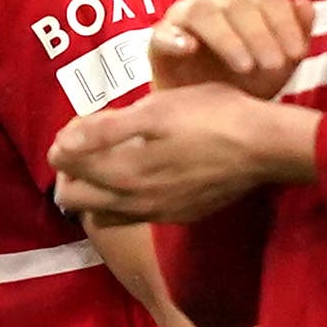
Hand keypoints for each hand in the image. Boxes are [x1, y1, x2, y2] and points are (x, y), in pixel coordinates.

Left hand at [50, 83, 317, 223]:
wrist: (267, 146)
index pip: (66, 172)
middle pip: (78, 199)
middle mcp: (136, 204)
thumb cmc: (210, 117)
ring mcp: (161, 213)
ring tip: (110, 158)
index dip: (64, 144)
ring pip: (106, 211)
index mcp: (124, 175)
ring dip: (97, 188)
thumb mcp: (153, 112)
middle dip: (72, 171)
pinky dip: (125, 197)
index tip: (81, 123)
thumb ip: (102, 132)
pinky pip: (136, 214)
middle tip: (88, 141)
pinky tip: (143, 173)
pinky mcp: (183, 214)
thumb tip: (59, 148)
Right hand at [150, 0, 314, 99]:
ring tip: (245, 66)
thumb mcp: (283, 61)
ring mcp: (181, 13)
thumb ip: (299, 33)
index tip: (297, 53)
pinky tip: (191, 49)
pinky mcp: (158, 39)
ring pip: (202, 11)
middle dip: (260, 33)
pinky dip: (175, 37)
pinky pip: (162, 31)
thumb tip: (305, 4)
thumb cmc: (250, 78)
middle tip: (275, 65)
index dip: (284, 20)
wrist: (211, 114)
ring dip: (227, 37)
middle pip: (235, 0)